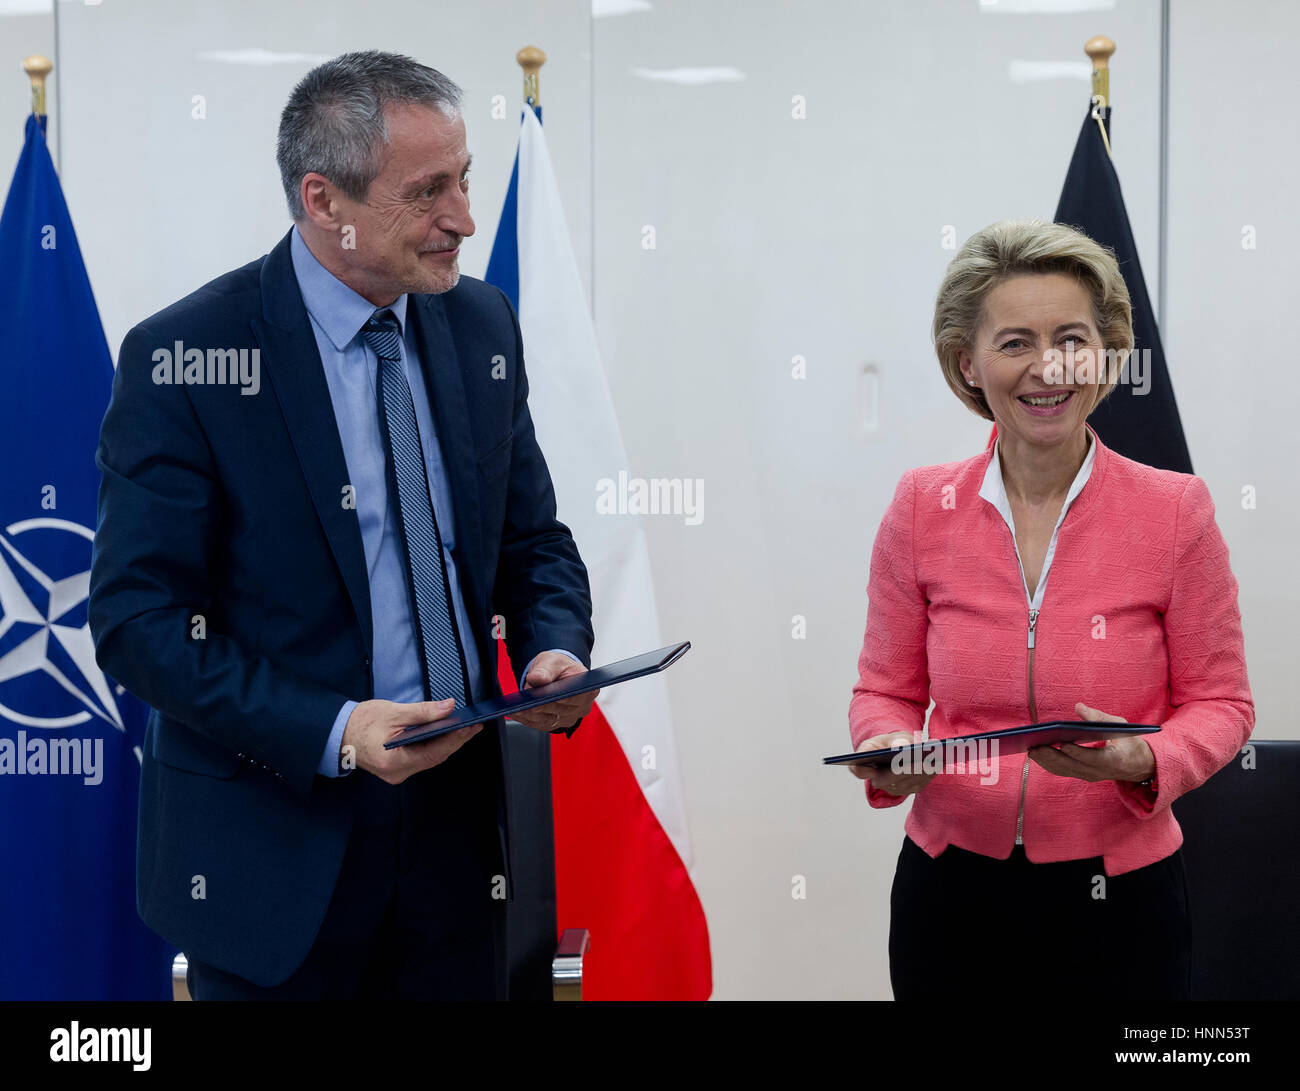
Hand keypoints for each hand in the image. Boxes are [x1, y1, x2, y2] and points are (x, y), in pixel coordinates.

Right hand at [341, 698, 481, 784]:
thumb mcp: (394, 712)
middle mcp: (397, 772)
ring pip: (430, 759)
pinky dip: (435, 746)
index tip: (471, 726)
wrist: (339, 732)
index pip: (433, 752)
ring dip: (447, 744)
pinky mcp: (398, 768)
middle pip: (435, 757)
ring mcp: (397, 773)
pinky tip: (445, 735)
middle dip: (456, 741)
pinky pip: (422, 758)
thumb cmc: (361, 722)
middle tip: (474, 726)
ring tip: (465, 729)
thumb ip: (423, 712)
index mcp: (394, 761)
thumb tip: (448, 707)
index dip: (454, 739)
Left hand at [509, 652, 598, 732]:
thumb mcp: (553, 662)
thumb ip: (545, 670)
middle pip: (558, 710)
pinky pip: (540, 724)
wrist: (557, 674)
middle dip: (539, 706)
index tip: (541, 697)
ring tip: (515, 709)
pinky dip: (527, 719)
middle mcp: (582, 706)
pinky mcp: (558, 724)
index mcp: (588, 689)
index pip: (572, 696)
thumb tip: (535, 679)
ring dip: (530, 715)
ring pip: (548, 719)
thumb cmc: (559, 667)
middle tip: (522, 703)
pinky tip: (516, 713)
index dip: (557, 698)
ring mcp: (570, 717)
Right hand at [848, 731, 934, 797]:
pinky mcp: (905, 791)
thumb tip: (902, 748)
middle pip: (887, 779)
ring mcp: (890, 788)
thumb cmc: (891, 742)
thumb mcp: (891, 737)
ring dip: (920, 772)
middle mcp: (875, 779)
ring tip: (933, 761)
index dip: (862, 771)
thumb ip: (895, 740)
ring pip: (905, 783)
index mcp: (864, 761)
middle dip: (904, 770)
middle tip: (919, 762)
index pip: (857, 769)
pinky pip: (916, 785)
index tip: (872, 771)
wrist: (898, 751)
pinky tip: (937, 765)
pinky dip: (927, 775)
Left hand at [1028, 702, 1155, 783]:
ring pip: (1065, 770)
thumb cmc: (1129, 742)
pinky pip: (1064, 771)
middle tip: (1036, 746)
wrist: (1139, 765)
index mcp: (1114, 760)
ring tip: (1031, 749)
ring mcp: (1091, 776)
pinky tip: (1036, 754)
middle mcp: (1100, 772)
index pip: (1092, 758)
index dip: (1077, 752)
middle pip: (1073, 766)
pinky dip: (1049, 764)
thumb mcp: (1120, 726)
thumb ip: (1098, 717)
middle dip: (1053, 756)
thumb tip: (1078, 707)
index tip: (1062, 743)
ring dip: (1046, 761)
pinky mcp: (1083, 775)